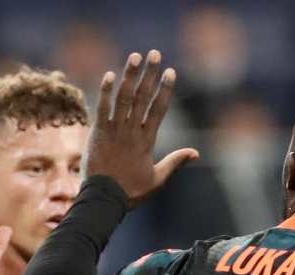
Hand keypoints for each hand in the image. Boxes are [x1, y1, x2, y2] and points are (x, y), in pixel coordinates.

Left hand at [85, 50, 198, 206]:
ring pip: (124, 98)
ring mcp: (115, 131)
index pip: (159, 109)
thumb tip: (196, 153)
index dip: (165, 89)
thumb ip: (175, 162)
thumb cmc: (131, 192)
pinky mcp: (98, 133)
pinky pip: (102, 108)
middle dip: (150, 74)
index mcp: (148, 141)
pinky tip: (110, 75)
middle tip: (154, 53)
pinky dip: (106, 91)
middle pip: (143, 97)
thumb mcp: (157, 179)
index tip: (171, 72)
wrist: (104, 200)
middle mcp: (133, 132)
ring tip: (135, 56)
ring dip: (130, 75)